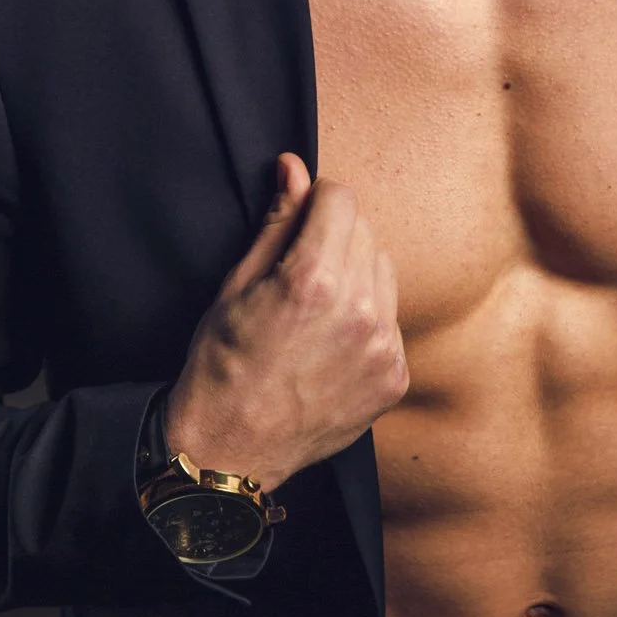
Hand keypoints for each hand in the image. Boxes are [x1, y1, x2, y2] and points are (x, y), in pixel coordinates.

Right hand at [164, 152, 407, 491]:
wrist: (230, 448)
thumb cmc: (222, 363)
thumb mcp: (236, 285)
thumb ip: (277, 222)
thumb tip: (294, 168)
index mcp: (313, 279)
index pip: (340, 198)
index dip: (316, 200)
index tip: (301, 217)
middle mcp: (359, 310)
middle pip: (365, 232)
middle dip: (335, 236)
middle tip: (299, 269)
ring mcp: (383, 347)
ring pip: (384, 272)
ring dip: (356, 275)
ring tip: (316, 308)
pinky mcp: (394, 376)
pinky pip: (391, 321)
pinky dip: (368, 320)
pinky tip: (331, 343)